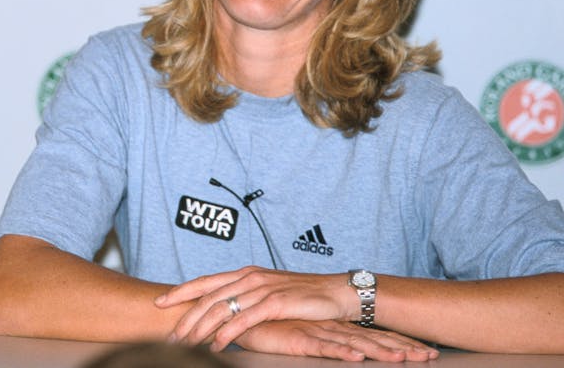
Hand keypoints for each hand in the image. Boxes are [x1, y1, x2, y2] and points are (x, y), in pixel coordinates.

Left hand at [155, 266, 356, 348]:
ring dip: (200, 328)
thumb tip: (223, 313)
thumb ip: (244, 300)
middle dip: (184, 316)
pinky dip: (227, 333)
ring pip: (221, 308)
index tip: (159, 301)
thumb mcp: (267, 294)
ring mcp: (260, 289)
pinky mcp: (274, 303)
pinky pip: (243, 319)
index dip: (180, 291)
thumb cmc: (300, 297)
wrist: (334, 293)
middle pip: (207, 297)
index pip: (205, 281)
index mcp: (244, 273)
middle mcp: (248, 278)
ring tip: (185, 343)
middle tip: (169, 334)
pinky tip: (215, 346)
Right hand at [233, 320, 439, 362]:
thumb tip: (344, 347)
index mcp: (332, 325)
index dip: (398, 341)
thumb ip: (320, 338)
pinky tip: (357, 358)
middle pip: (371, 339)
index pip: (371, 335)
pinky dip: (341, 352)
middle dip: (402, 348)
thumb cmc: (269, 325)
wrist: (241, 315)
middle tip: (430, 355)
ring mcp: (314, 332)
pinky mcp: (297, 339)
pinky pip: (323, 347)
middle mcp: (328, 327)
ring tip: (406, 359)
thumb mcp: (301, 333)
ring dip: (380, 351)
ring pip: (354, 344)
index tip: (425, 349)